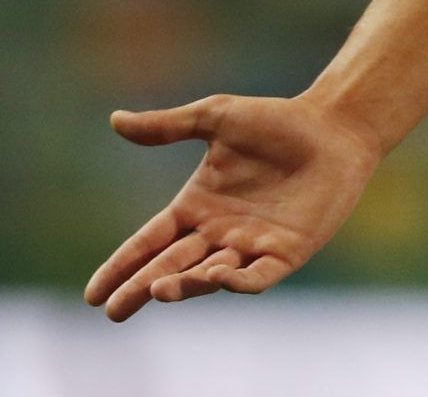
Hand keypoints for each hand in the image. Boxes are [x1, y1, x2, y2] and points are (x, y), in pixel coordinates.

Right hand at [83, 93, 385, 320]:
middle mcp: (219, 232)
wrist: (335, 126)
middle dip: (142, 289)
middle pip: (171, 267)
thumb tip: (115, 120)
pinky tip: (219, 277)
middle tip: (113, 310)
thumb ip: (168, 126)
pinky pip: (257, 276)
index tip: (91, 294)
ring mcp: (252, 245)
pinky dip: (238, 282)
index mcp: (197, 206)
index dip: (122, 266)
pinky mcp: (286, 252)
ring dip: (185, 285)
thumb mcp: (216, 118)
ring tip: (159, 288)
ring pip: (209, 276)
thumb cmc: (277, 120)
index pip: (150, 242)